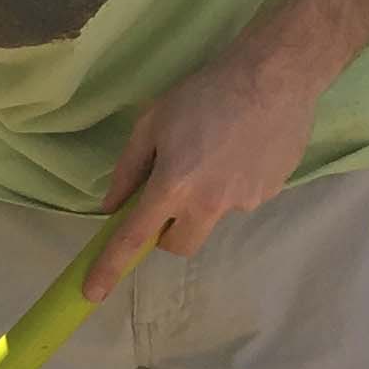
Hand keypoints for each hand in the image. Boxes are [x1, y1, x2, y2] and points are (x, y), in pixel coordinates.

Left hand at [87, 49, 322, 299]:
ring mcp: (245, 201)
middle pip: (179, 245)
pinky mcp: (272, 193)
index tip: (92, 293)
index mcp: (173, 185)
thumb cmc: (203, 94)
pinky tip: (239, 151)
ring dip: (202, 203)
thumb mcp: (151, 124)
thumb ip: (127, 171)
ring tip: (214, 155)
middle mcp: (210, 203)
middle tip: (167, 198)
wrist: (275, 76)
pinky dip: (232, 185)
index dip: (110, 266)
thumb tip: (111, 208)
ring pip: (211, 221)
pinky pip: (240, 200)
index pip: (134, 237)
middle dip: (166, 233)